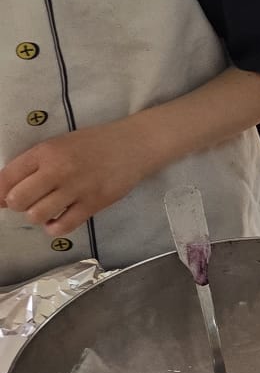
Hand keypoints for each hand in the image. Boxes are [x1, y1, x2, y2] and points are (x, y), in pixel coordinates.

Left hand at [0, 121, 151, 236]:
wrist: (134, 145)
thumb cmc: (93, 144)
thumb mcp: (58, 146)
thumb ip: (31, 166)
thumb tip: (2, 196)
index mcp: (45, 152)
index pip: (5, 178)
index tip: (3, 199)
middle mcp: (58, 169)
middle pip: (17, 200)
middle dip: (19, 205)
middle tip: (32, 201)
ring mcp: (77, 187)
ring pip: (37, 215)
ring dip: (38, 216)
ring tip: (49, 209)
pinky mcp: (94, 203)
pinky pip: (63, 226)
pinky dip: (55, 227)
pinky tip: (59, 219)